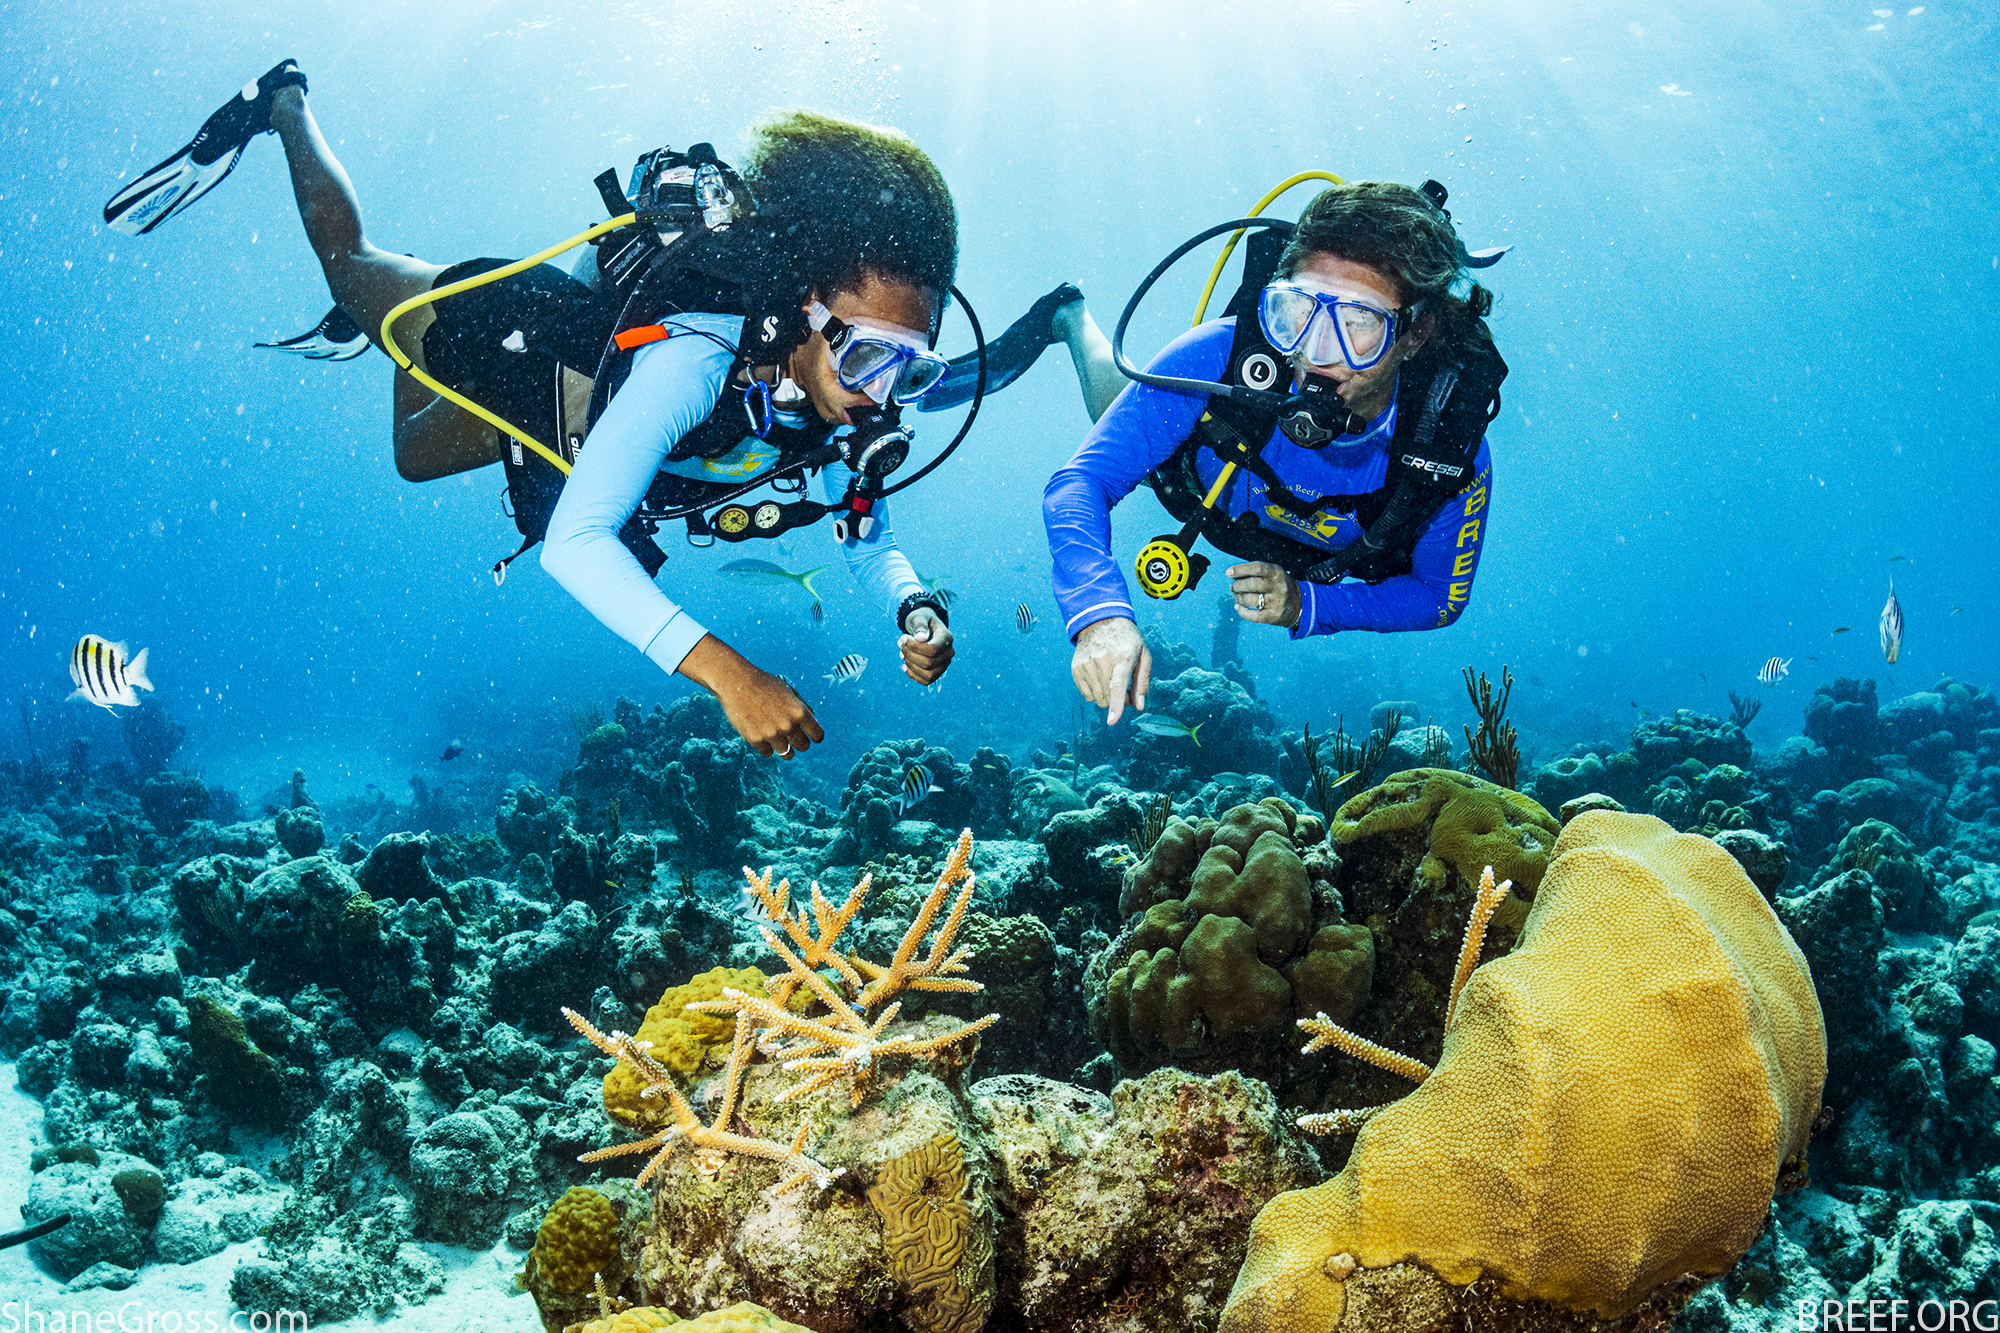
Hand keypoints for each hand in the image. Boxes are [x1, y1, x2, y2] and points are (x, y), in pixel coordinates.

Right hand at [676, 635, 822, 758]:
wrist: (736, 682)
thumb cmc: (764, 684)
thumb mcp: (789, 691)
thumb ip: (803, 707)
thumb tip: (813, 725)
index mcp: (799, 712)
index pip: (818, 735)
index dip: (815, 736)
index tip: (809, 735)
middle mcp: (788, 725)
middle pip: (803, 746)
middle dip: (799, 742)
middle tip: (790, 735)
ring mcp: (771, 734)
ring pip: (787, 754)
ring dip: (784, 747)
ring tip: (776, 737)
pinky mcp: (755, 740)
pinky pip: (768, 752)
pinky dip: (766, 746)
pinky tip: (761, 734)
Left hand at [899, 608, 953, 684]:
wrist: (925, 627)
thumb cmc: (922, 621)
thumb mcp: (919, 617)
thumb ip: (920, 626)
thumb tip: (920, 638)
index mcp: (947, 638)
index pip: (933, 649)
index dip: (915, 647)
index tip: (903, 638)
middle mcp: (949, 653)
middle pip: (929, 663)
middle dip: (910, 655)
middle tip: (900, 644)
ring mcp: (944, 664)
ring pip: (928, 674)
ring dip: (911, 665)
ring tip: (902, 653)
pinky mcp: (937, 672)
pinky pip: (926, 680)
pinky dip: (913, 675)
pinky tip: (904, 665)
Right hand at [1071, 616, 1151, 724]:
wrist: (1100, 621)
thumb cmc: (1127, 641)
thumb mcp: (1143, 655)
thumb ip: (1142, 682)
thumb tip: (1139, 706)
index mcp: (1122, 657)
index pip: (1118, 685)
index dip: (1116, 705)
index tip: (1112, 721)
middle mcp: (1102, 661)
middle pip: (1108, 698)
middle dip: (1119, 701)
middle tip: (1126, 689)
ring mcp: (1086, 665)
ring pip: (1097, 699)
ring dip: (1107, 698)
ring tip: (1112, 681)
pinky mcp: (1076, 669)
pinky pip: (1087, 695)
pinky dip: (1096, 693)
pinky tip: (1100, 679)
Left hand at [1227, 562, 1301, 628]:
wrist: (1299, 604)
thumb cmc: (1278, 586)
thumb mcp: (1273, 574)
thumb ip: (1256, 572)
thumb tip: (1232, 574)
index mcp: (1277, 573)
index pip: (1257, 568)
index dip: (1240, 569)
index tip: (1228, 573)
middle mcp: (1278, 587)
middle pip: (1252, 584)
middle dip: (1237, 586)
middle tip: (1232, 587)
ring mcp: (1276, 602)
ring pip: (1250, 599)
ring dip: (1238, 598)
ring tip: (1236, 597)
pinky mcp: (1273, 616)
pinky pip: (1253, 616)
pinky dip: (1242, 612)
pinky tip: (1238, 608)